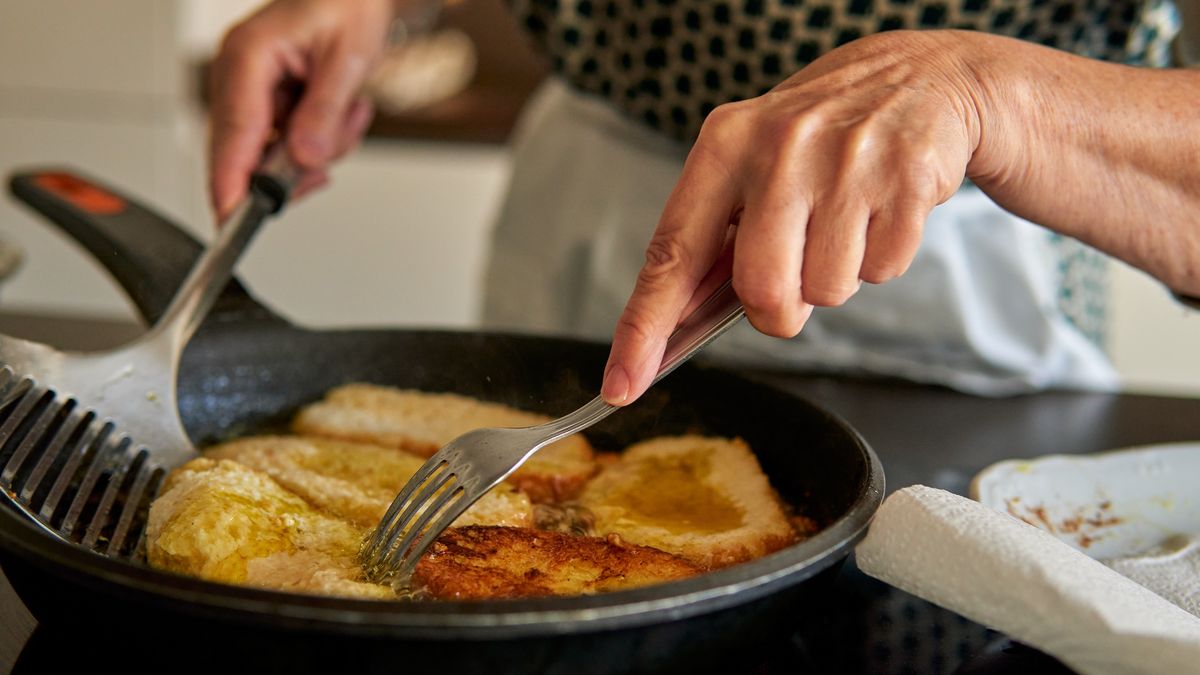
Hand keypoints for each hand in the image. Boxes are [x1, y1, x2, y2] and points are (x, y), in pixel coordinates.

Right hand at [209, 0, 397, 219]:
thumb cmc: (348, 5)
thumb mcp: (348, 59)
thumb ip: (325, 112)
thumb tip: (305, 158)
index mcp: (248, 55)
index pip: (234, 132)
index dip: (231, 181)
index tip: (231, 218)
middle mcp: (238, 73)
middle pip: (245, 153)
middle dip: (293, 167)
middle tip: (327, 159)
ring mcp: (249, 89)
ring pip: (271, 155)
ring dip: (317, 148)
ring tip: (348, 112)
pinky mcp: (265, 101)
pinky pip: (285, 145)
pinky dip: (318, 142)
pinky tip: (340, 113)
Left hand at [601, 30, 986, 404]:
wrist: (915, 77)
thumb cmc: (816, 138)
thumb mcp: (750, 163)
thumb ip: (714, 238)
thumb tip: (675, 326)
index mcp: (723, 146)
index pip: (672, 254)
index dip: (644, 327)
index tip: (621, 384)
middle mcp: (778, 149)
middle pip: (761, 290)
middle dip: (777, 311)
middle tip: (794, 275)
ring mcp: (844, 163)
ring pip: (826, 291)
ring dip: (834, 280)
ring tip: (843, 224)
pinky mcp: (904, 179)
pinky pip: (882, 272)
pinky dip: (880, 260)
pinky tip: (878, 213)